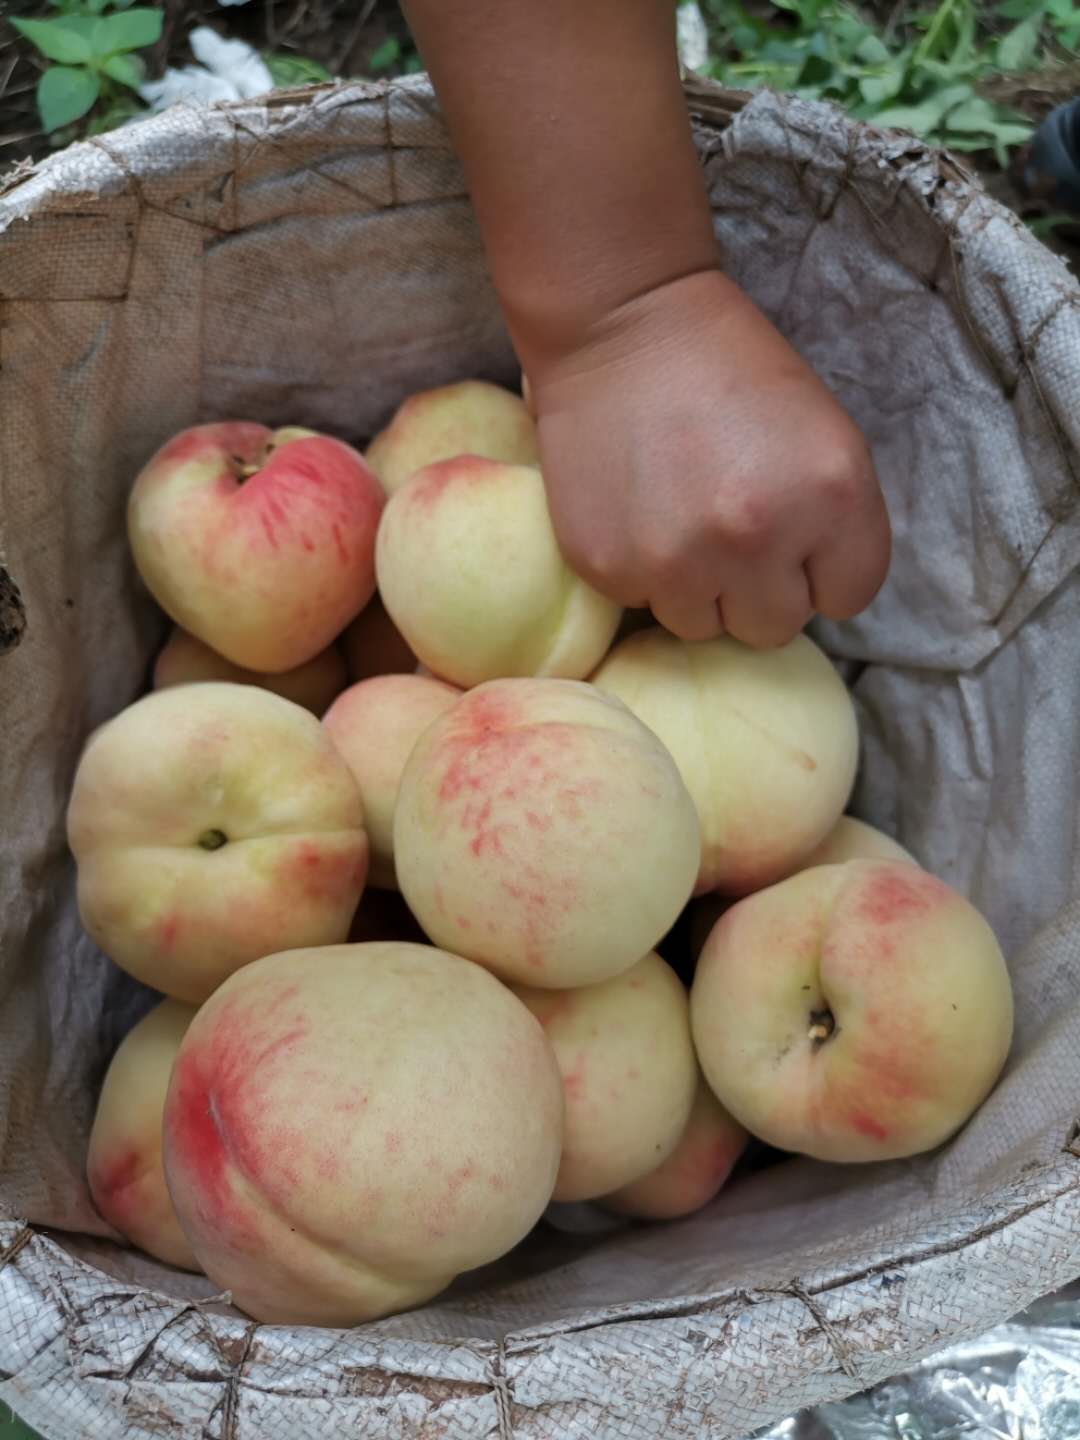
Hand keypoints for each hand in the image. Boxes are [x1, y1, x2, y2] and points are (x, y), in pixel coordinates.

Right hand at [528, 270, 890, 646]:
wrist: (621, 324)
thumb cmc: (733, 371)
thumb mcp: (821, 435)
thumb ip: (833, 524)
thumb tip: (809, 595)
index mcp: (831, 497)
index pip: (848, 598)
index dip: (821, 568)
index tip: (794, 533)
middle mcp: (757, 540)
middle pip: (775, 628)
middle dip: (759, 587)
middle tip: (732, 527)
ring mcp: (676, 562)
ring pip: (703, 626)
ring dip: (697, 587)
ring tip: (680, 518)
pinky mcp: (609, 568)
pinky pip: (641, 602)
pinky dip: (642, 569)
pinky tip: (638, 510)